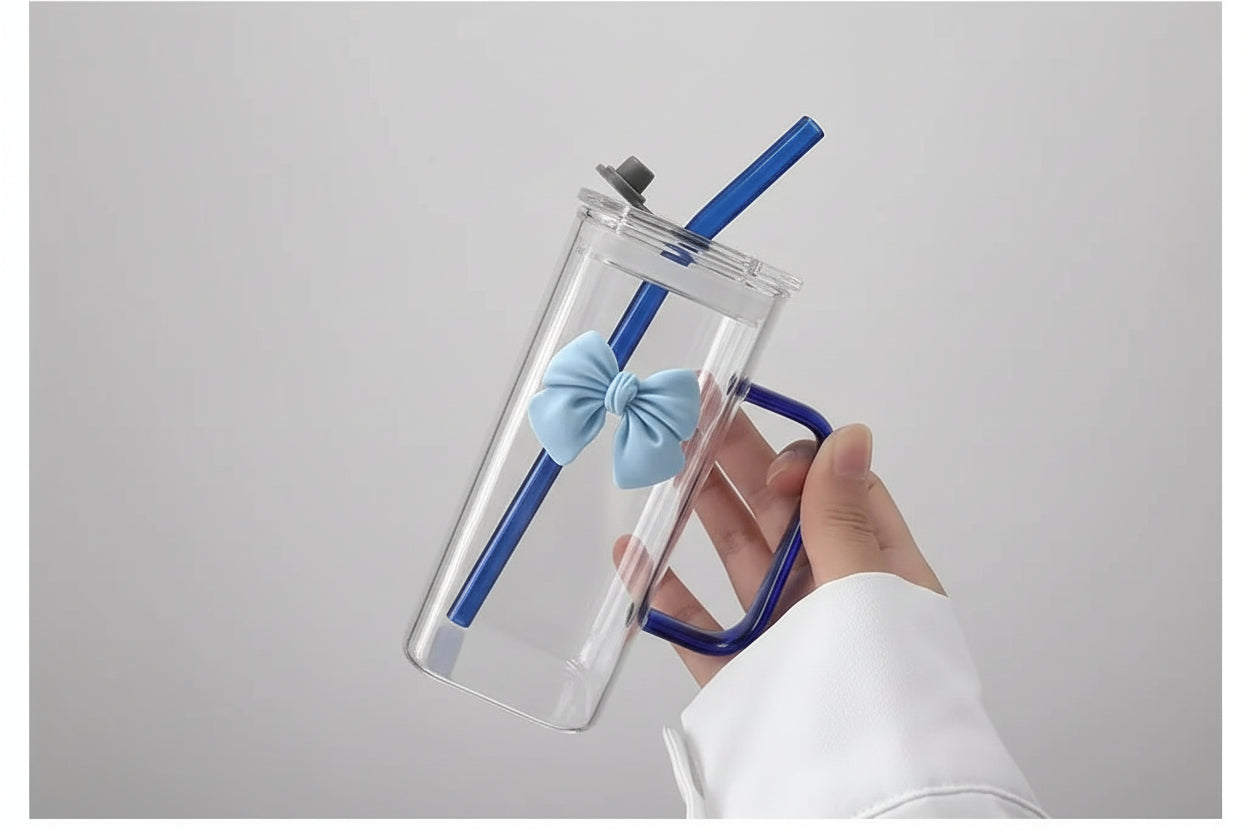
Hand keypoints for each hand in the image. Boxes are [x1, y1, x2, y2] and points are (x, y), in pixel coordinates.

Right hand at [622, 414, 943, 686]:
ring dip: (699, 509)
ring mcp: (783, 633)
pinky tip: (635, 553)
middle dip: (736, 464)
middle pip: (779, 513)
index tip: (769, 465)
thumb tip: (847, 434)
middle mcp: (830, 595)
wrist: (866, 803)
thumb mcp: (868, 592)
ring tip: (664, 465)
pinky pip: (697, 623)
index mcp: (876, 570)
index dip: (801, 463)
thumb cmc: (885, 698)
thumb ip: (843, 518)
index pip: (837, 490)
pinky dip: (663, 589)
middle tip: (694, 416)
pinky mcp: (741, 674)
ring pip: (736, 557)